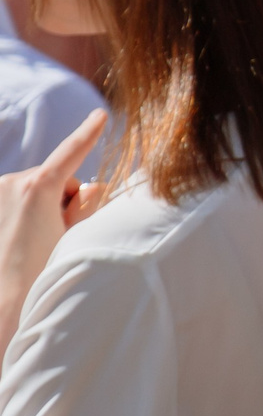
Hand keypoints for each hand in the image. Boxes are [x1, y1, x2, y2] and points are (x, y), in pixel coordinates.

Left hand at [0, 108, 107, 354]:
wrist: (5, 300)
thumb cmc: (44, 270)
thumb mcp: (77, 235)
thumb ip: (90, 204)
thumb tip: (93, 185)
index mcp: (38, 187)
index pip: (71, 152)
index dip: (88, 133)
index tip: (101, 115)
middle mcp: (13, 182)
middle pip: (57, 179)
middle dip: (66, 198)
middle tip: (64, 232)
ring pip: (37, 189)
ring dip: (46, 207)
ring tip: (40, 241)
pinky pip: (19, 199)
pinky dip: (28, 212)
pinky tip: (23, 238)